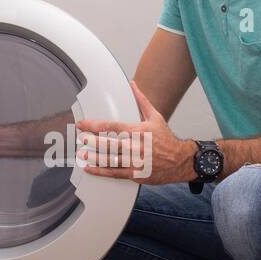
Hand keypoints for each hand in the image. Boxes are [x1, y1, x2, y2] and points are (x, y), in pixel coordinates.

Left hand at [75, 82, 196, 184]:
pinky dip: (101, 171)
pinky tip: (90, 169)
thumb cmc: (166, 139)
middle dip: (91, 142)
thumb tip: (132, 85)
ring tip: (82, 154)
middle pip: (108, 144)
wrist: (179, 160)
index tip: (82, 125)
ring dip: (93, 157)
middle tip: (80, 139)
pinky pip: (115, 173)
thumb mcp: (156, 117)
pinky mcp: (135, 174)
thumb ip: (141, 101)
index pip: (111, 127)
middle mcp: (135, 146)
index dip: (94, 126)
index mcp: (137, 131)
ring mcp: (135, 162)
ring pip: (109, 159)